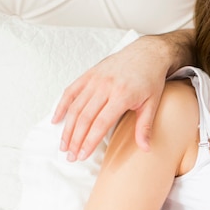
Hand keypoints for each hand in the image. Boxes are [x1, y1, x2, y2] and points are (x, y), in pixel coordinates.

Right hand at [53, 35, 168, 160]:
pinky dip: (61, 106)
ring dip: (67, 127)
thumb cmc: (151, 80)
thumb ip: (145, 127)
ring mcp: (95, 79)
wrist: (147, 54)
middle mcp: (105, 86)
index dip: (89, 140)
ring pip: (75, 106)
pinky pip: (71, 91)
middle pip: (85, 117)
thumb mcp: (152, 104)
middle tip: (70, 156)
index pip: (101, 123)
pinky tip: (56, 121)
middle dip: (75, 139)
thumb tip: (146, 149)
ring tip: (63, 145)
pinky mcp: (89, 74)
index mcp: (122, 95)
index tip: (82, 155)